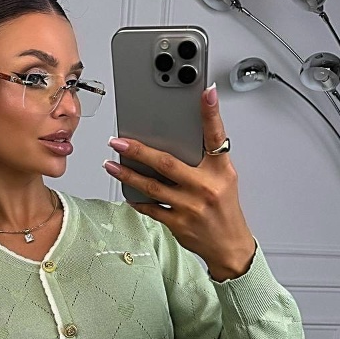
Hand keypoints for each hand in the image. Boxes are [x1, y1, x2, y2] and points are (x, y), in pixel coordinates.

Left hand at [103, 85, 256, 280]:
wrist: (229, 245)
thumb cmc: (224, 209)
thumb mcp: (225, 177)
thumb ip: (207, 157)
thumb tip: (184, 136)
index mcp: (220, 170)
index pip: (216, 136)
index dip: (212, 113)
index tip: (206, 93)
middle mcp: (205, 186)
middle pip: (167, 163)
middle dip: (139, 151)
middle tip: (118, 142)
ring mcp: (190, 206)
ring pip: (152, 186)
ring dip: (127, 175)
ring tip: (110, 165)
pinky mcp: (178, 223)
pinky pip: (151, 208)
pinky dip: (137, 199)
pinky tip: (126, 191)